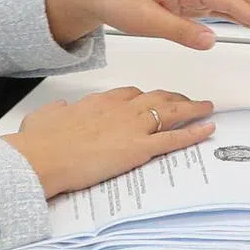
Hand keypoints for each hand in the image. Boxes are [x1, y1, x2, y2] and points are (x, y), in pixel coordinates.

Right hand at [3, 87, 214, 198]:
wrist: (44, 156)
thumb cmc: (42, 141)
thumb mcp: (45, 117)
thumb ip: (57, 111)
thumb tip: (59, 108)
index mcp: (102, 101)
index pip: (131, 93)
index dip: (145, 96)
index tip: (152, 97)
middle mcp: (123, 109)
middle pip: (157, 97)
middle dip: (175, 98)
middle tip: (186, 100)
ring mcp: (134, 127)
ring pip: (172, 112)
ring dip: (193, 108)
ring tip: (206, 107)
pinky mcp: (140, 148)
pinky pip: (174, 139)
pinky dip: (193, 134)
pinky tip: (207, 129)